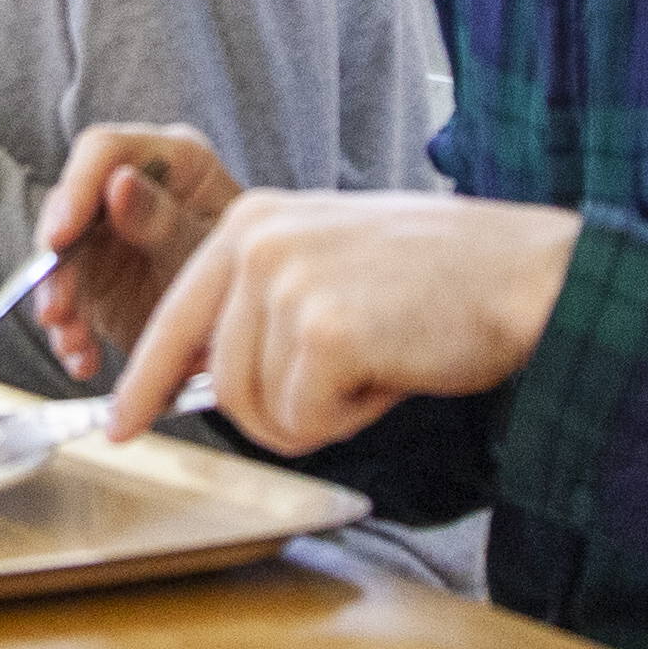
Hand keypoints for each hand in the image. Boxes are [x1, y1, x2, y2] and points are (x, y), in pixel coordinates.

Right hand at [27, 122, 238, 380]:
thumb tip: (118, 182)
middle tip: (56, 309)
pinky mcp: (97, 279)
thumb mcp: (208, 248)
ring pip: (59, 258)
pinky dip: (70, 333)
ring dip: (58, 304)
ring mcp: (109, 234)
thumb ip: (164, 220)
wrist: (262, 324)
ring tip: (75, 342)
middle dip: (56, 263)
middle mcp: (130, 188)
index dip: (75, 190)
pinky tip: (84, 358)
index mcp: (170, 159)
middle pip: (68, 207)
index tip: (60, 238)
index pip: (103, 152)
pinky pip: (68, 301)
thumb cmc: (249, 270)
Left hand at [106, 192, 582, 453]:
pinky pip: (303, 423)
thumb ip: (261, 306)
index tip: (122, 427)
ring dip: (319, 415)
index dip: (145, 382)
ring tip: (377, 361)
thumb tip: (198, 377)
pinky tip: (392, 369)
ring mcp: (286, 282)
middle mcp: (256, 242)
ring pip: (256, 410)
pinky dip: (349, 419)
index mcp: (253, 221)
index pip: (173, 316)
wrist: (525, 275)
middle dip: (279, 412)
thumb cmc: (440, 282)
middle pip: (218, 382)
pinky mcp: (322, 329)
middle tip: (349, 384)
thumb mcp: (330, 268)